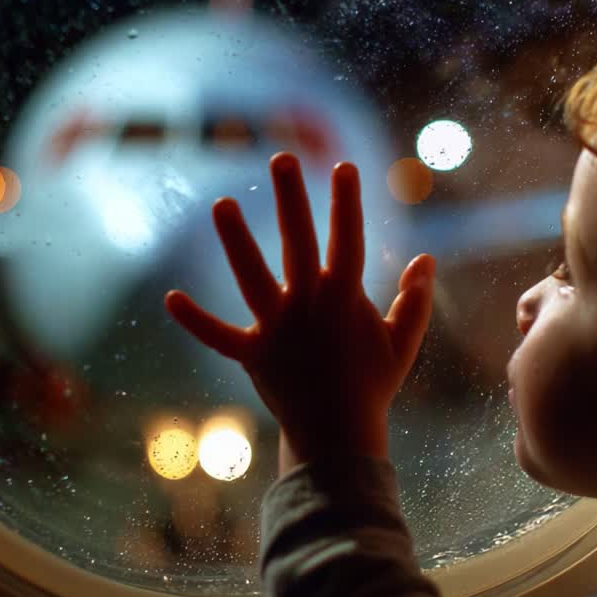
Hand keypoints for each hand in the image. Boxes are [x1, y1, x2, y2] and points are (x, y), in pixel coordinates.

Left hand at [164, 152, 435, 472]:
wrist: (338, 438)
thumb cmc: (372, 387)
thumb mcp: (402, 342)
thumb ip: (414, 299)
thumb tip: (426, 259)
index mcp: (345, 298)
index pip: (347, 238)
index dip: (346, 201)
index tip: (344, 167)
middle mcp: (308, 305)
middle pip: (297, 242)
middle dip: (291, 199)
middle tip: (281, 159)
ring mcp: (277, 328)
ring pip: (252, 277)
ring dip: (235, 240)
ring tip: (221, 203)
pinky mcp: (253, 354)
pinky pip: (219, 335)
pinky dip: (196, 321)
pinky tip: (171, 298)